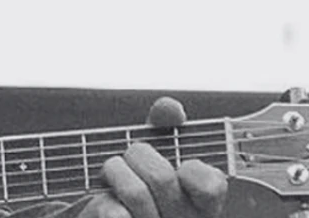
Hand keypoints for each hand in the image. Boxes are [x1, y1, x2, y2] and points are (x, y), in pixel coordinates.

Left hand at [79, 98, 227, 217]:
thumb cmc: (139, 185)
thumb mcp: (154, 156)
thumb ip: (164, 131)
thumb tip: (170, 108)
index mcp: (200, 204)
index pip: (211, 186)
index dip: (194, 170)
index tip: (181, 164)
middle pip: (162, 177)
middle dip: (136, 154)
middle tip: (128, 158)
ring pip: (136, 192)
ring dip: (114, 171)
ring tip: (111, 174)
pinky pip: (114, 214)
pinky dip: (103, 202)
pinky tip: (107, 203)